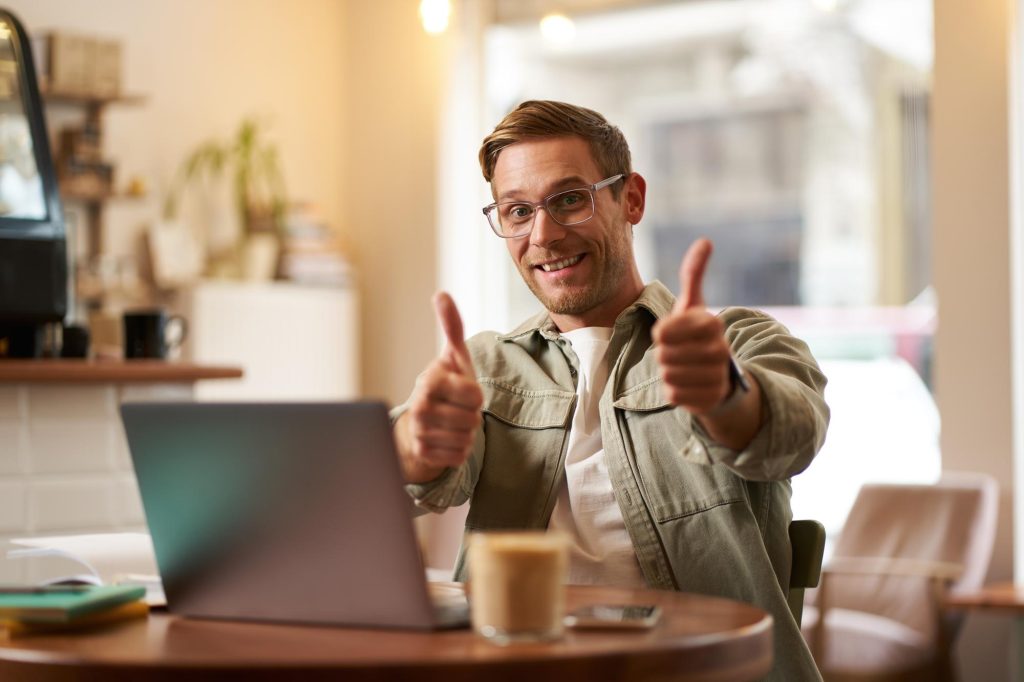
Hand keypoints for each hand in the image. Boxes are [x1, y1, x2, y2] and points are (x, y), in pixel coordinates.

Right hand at [396, 292, 483, 482]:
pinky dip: (458, 451)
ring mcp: (419, 432)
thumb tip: (442, 294)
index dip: (475, 395)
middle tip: (455, 409)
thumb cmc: (444, 386)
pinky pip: (459, 457)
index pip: (476, 396)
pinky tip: (445, 439)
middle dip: (470, 416)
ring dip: (465, 434)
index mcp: (430, 381)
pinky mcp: (422, 454)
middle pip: (473, 419)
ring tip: (450, 423)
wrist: (420, 422)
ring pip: (467, 439)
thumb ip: (452, 326)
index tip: (461, 391)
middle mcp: (420, 407)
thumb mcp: (453, 356)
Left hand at [651, 238, 732, 414]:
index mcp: (712, 324)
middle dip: (664, 354)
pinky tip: (687, 384)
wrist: (721, 377)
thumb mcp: (694, 305)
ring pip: (667, 375)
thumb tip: (705, 241)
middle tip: (677, 352)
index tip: (670, 332)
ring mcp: (716, 377)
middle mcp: (719, 350)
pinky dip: (674, 391)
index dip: (662, 333)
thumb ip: (694, 274)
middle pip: (663, 355)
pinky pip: (674, 395)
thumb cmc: (698, 336)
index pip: (664, 331)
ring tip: (683, 367)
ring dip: (668, 372)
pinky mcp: (709, 400)